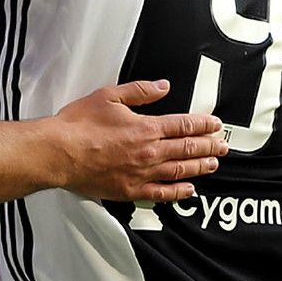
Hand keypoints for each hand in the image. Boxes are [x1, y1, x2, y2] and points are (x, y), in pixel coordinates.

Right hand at [49, 79, 225, 202]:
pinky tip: (189, 190)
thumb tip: (163, 87)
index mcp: (146, 127)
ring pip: (180, 170)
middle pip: (188, 149)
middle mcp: (150, 152)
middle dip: (209, 146)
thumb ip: (139, 91)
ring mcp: (142, 174)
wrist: (59, 152)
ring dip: (200, 167)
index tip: (215, 125)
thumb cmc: (78, 124)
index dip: (203, 125)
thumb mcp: (108, 96)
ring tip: (213, 164)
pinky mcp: (131, 190)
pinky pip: (162, 194)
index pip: (184, 126)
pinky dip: (179, 192)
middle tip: (222, 146)